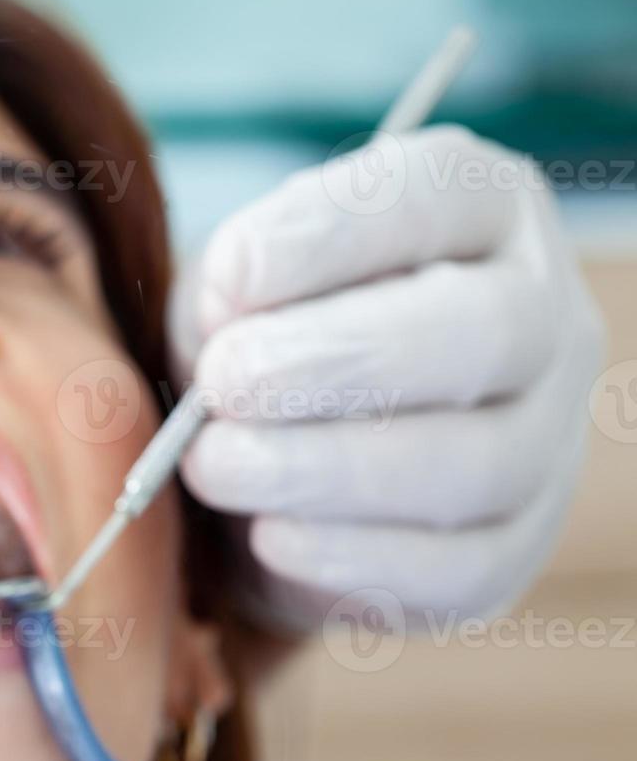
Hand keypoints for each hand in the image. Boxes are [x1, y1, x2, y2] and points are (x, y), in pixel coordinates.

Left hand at [170, 126, 603, 628]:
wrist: (271, 455)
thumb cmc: (258, 336)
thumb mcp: (229, 286)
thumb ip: (227, 286)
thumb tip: (234, 311)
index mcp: (477, 209)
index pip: (440, 192)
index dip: (333, 231)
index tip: (230, 274)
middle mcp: (539, 313)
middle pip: (484, 332)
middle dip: (337, 359)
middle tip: (223, 383)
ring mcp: (544, 436)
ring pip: (477, 462)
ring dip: (328, 469)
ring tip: (216, 465)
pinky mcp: (514, 544)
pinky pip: (464, 567)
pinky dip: (357, 558)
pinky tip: (270, 538)